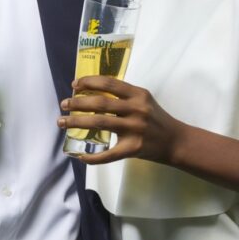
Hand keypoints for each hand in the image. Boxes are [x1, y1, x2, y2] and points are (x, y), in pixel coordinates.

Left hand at [58, 75, 179, 163]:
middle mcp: (136, 109)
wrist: (176, 141)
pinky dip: (93, 156)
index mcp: (138, 94)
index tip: (75, 85)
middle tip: (63, 104)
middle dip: (78, 103)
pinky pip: (109, 154)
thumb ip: (123, 95)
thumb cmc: (156, 118)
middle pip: (100, 104)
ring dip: (77, 122)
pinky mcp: (134, 148)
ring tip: (62, 122)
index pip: (109, 83)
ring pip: (100, 123)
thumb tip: (92, 92)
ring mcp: (135, 129)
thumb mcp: (143, 100)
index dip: (89, 82)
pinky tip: (81, 156)